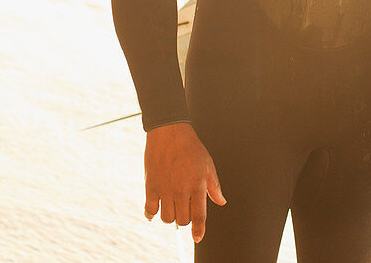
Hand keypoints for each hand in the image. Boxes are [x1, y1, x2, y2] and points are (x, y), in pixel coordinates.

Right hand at [144, 122, 226, 242]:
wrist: (169, 132)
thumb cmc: (191, 147)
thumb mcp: (208, 165)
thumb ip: (214, 186)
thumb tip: (221, 201)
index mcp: (197, 185)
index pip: (199, 216)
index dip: (199, 231)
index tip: (197, 238)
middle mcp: (181, 190)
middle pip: (182, 220)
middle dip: (185, 219)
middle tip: (184, 209)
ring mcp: (165, 189)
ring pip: (167, 218)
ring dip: (170, 216)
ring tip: (171, 206)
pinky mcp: (151, 185)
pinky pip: (149, 208)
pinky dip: (151, 214)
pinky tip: (154, 212)